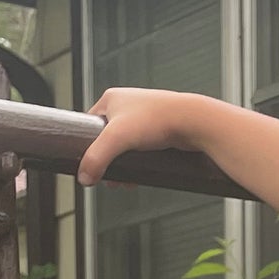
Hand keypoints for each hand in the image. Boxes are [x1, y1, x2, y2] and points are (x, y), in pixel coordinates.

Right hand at [76, 85, 203, 184]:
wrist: (194, 121)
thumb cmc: (158, 119)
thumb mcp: (117, 138)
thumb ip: (96, 158)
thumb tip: (84, 177)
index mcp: (111, 98)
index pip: (88, 124)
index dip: (88, 146)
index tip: (91, 164)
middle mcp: (127, 104)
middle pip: (108, 138)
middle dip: (109, 160)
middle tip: (112, 177)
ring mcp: (144, 115)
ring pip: (126, 145)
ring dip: (124, 164)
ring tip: (127, 180)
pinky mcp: (159, 128)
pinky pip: (142, 148)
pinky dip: (140, 162)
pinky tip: (141, 173)